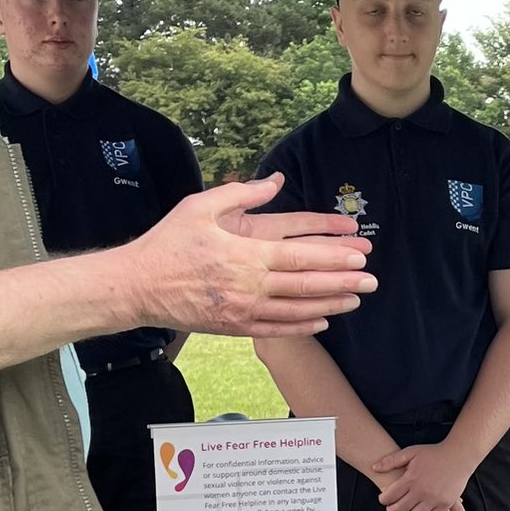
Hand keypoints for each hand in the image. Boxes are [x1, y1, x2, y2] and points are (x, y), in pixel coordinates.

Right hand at [124, 177, 374, 337]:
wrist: (137, 286)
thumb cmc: (168, 243)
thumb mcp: (200, 207)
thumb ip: (241, 193)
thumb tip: (275, 180)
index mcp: (246, 255)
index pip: (302, 257)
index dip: (334, 258)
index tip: (360, 256)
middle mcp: (250, 286)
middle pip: (308, 286)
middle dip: (344, 283)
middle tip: (372, 282)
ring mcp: (243, 311)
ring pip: (298, 312)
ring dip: (331, 307)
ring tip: (356, 301)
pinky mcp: (234, 328)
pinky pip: (277, 330)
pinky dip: (302, 327)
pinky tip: (322, 322)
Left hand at [372, 441, 475, 510]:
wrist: (459, 456)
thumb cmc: (434, 453)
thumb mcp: (411, 452)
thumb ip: (391, 461)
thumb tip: (374, 467)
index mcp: (411, 478)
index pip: (390, 496)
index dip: (383, 500)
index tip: (382, 499)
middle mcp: (422, 491)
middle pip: (399, 509)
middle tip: (390, 510)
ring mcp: (434, 500)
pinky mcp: (444, 505)